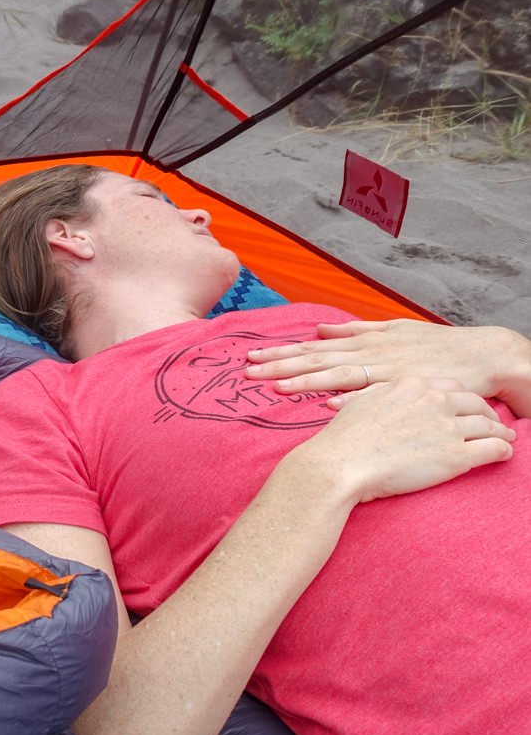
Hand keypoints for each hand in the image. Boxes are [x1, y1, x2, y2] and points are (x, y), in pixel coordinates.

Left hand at [244, 319, 530, 416]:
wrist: (486, 355)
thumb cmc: (438, 346)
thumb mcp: (394, 330)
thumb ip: (355, 331)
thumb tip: (321, 329)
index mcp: (365, 344)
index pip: (313, 349)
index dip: (281, 353)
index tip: (250, 358)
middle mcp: (371, 354)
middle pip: (317, 360)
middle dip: (281, 366)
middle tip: (247, 372)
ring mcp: (387, 371)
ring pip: (338, 376)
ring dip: (306, 381)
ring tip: (276, 387)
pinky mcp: (405, 389)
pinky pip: (374, 396)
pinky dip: (351, 399)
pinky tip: (327, 405)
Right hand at [287, 377, 515, 504]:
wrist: (339, 464)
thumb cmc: (342, 438)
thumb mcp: (360, 403)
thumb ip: (380, 394)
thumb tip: (382, 395)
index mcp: (412, 385)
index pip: (449, 387)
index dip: (461, 398)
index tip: (463, 408)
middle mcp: (434, 400)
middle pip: (474, 402)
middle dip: (487, 413)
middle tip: (493, 423)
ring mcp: (447, 427)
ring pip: (489, 424)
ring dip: (501, 432)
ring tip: (505, 439)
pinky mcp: (456, 455)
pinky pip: (494, 448)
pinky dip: (504, 450)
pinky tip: (505, 453)